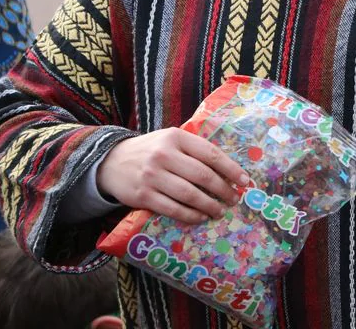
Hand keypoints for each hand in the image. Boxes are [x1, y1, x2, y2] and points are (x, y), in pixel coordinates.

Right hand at [96, 128, 251, 223]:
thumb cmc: (150, 151)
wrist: (111, 162)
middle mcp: (164, 155)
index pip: (210, 154)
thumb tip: (228, 169)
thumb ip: (194, 149)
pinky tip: (200, 217)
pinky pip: (173, 209)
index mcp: (176, 137)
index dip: (230, 169)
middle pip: (202, 175)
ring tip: (219, 211)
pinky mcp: (143, 196)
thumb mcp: (170, 140)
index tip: (244, 180)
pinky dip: (190, 215)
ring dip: (209, 206)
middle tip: (234, 199)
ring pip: (189, 195)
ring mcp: (152, 176)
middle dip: (223, 190)